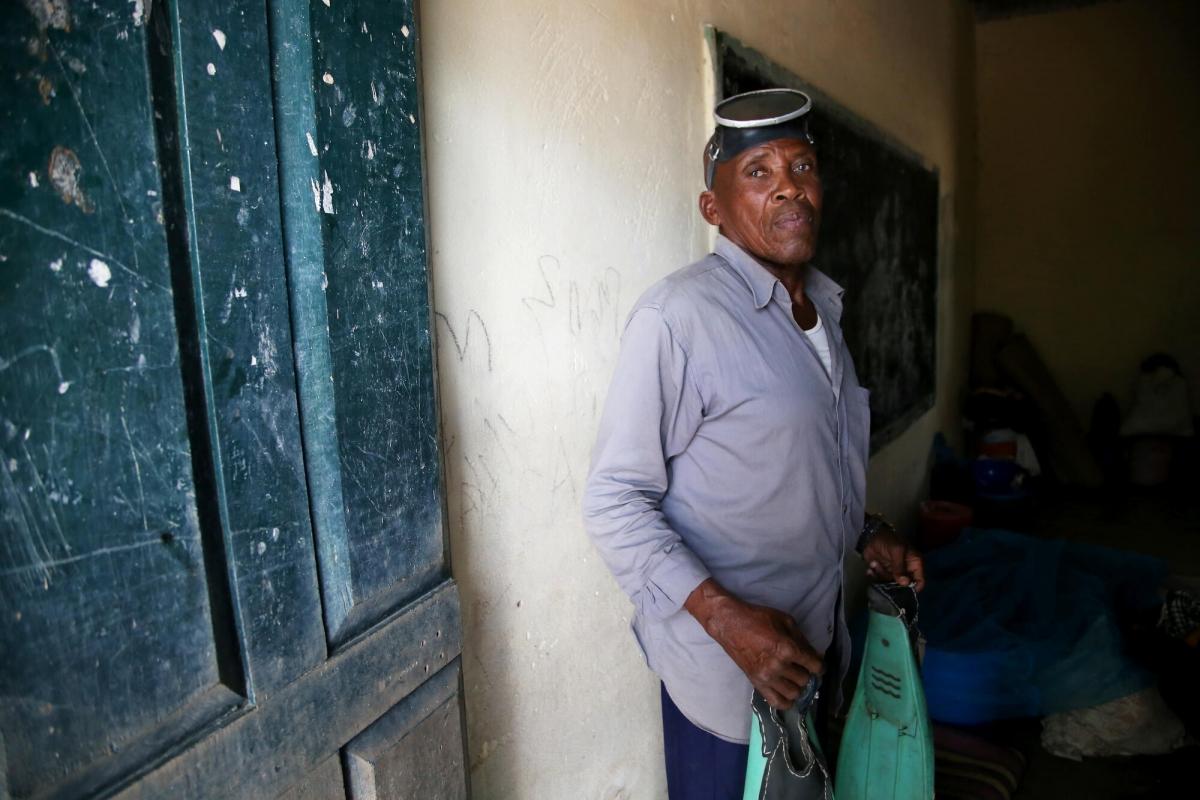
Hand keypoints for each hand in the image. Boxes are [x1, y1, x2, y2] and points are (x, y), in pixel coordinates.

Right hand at [684, 579, 822, 708]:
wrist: (729, 624)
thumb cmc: (758, 618)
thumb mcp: (785, 621)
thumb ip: (802, 639)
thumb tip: (814, 655)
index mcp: (787, 648)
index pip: (815, 666)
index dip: (820, 665)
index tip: (818, 664)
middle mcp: (778, 666)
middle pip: (805, 680)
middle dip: (807, 673)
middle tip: (802, 667)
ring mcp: (766, 677)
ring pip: (794, 694)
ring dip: (797, 686)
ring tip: (793, 677)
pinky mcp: (757, 684)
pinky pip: (777, 703)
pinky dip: (786, 701)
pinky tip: (786, 691)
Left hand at [862, 527, 925, 590]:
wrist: (869, 536)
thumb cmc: (887, 540)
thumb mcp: (896, 551)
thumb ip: (900, 567)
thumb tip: (905, 583)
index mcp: (915, 563)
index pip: (919, 581)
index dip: (913, 588)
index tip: (902, 589)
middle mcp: (906, 570)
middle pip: (903, 585)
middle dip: (892, 581)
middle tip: (884, 572)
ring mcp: (894, 572)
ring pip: (891, 584)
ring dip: (881, 574)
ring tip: (876, 563)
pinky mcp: (884, 573)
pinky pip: (881, 581)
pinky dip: (875, 575)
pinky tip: (871, 567)